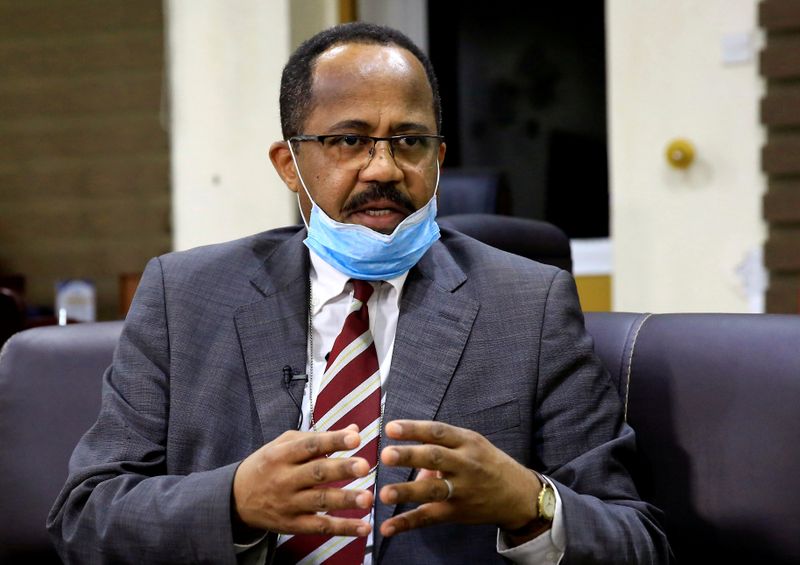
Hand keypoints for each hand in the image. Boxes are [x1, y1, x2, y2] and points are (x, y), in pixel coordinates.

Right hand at [232, 424, 373, 536]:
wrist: (236, 498)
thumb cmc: (268, 464)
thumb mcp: (284, 444)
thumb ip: (319, 437)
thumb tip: (355, 428)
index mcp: (282, 454)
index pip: (310, 445)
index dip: (333, 441)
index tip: (356, 437)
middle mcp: (285, 478)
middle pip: (316, 473)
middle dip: (341, 469)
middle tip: (364, 466)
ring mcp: (289, 503)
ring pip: (320, 501)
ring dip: (345, 500)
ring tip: (368, 498)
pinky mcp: (293, 524)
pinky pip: (320, 526)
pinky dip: (343, 528)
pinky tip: (364, 527)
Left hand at [378, 420, 540, 538]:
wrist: (519, 496)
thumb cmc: (487, 464)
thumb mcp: (471, 445)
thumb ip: (440, 448)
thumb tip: (410, 459)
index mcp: (467, 442)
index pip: (438, 432)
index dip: (414, 429)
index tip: (391, 427)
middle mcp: (465, 464)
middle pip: (435, 458)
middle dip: (410, 456)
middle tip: (386, 455)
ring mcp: (462, 490)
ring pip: (432, 490)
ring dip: (407, 491)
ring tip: (385, 494)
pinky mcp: (457, 512)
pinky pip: (429, 517)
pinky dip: (407, 523)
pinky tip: (387, 527)